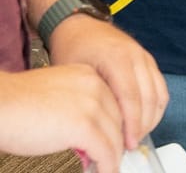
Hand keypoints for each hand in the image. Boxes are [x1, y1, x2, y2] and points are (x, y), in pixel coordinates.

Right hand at [0, 64, 125, 172]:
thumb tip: (89, 136)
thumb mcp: (56, 98)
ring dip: (113, 156)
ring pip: (114, 137)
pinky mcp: (83, 127)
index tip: (116, 139)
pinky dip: (108, 165)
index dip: (115, 125)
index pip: (113, 102)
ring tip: (109, 168)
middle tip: (112, 157)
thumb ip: (75, 108)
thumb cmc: (15, 105)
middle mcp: (95, 86)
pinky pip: (104, 151)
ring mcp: (91, 106)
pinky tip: (106, 172)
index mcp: (88, 75)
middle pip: (117, 119)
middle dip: (117, 141)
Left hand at [46, 15, 167, 150]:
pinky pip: (161, 87)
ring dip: (152, 117)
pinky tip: (145, 119)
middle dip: (143, 125)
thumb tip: (102, 128)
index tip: (128, 143)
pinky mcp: (149, 60)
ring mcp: (145, 57)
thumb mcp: (75, 73)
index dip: (132, 123)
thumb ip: (91, 97)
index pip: (131, 97)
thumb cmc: (73, 48)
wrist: (80, 25)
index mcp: (117, 58)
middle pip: (150, 97)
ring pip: (160, 93)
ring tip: (138, 134)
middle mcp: (136, 56)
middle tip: (131, 144)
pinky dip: (156, 106)